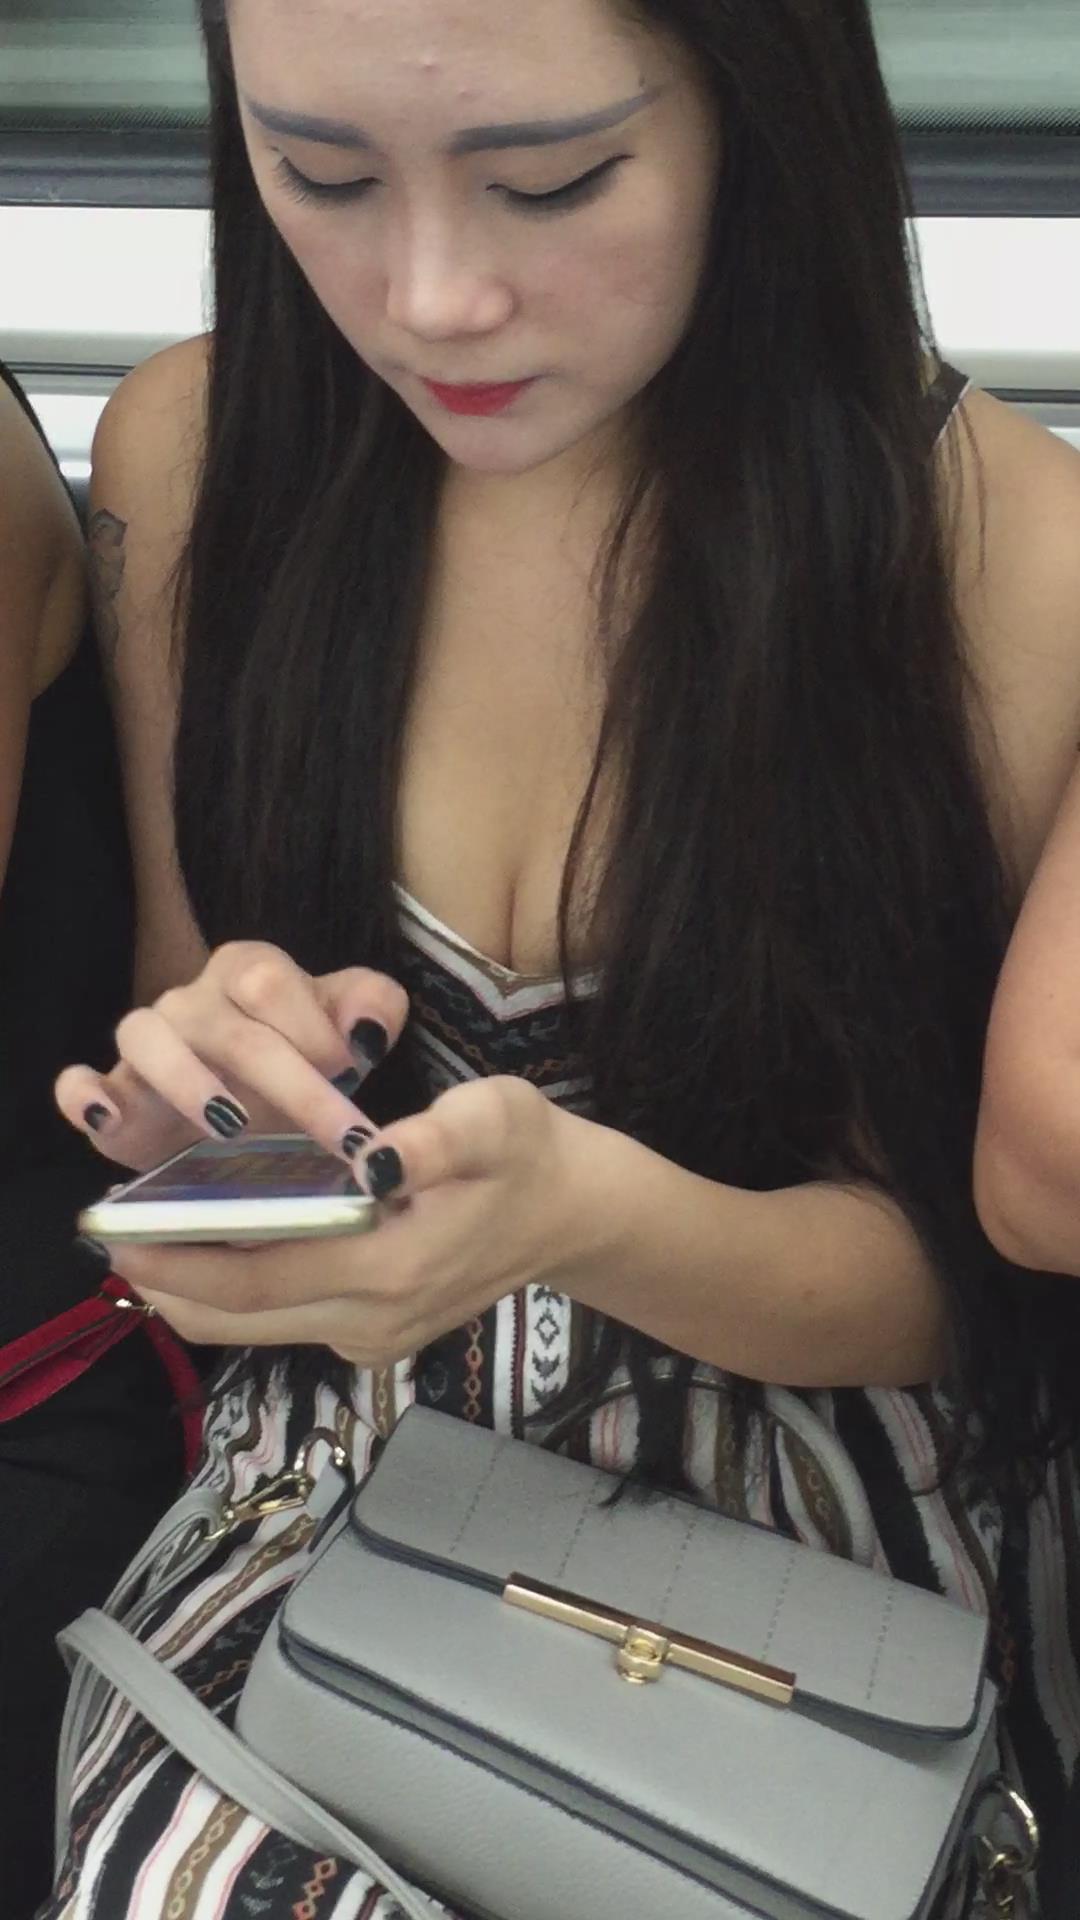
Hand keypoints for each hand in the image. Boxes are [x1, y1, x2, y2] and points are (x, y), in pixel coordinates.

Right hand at [55, 941, 409, 1172]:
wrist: (250, 1119)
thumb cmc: (300, 1064)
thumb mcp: (347, 1033)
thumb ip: (372, 1008)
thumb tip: (368, 1028)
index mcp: (250, 971)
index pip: (271, 981)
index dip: (311, 1026)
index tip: (351, 1072)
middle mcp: (193, 999)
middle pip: (227, 1024)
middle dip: (287, 1081)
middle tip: (333, 1134)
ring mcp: (145, 1042)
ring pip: (145, 1036)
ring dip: (188, 1082)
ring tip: (230, 1127)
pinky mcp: (112, 1093)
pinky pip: (77, 1083)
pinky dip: (83, 1096)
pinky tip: (104, 1118)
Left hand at [93, 1078, 610, 1365]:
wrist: (578, 1214)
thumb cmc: (531, 1153)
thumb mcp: (497, 1120)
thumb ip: (436, 1139)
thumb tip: (374, 1157)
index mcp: (391, 1266)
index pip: (257, 1276)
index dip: (179, 1256)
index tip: (117, 1226)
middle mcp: (372, 1318)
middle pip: (236, 1317)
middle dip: (166, 1277)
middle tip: (108, 1230)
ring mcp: (371, 1336)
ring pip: (252, 1326)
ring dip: (194, 1286)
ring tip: (146, 1233)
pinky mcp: (373, 1335)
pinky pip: (283, 1318)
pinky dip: (238, 1287)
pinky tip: (218, 1239)